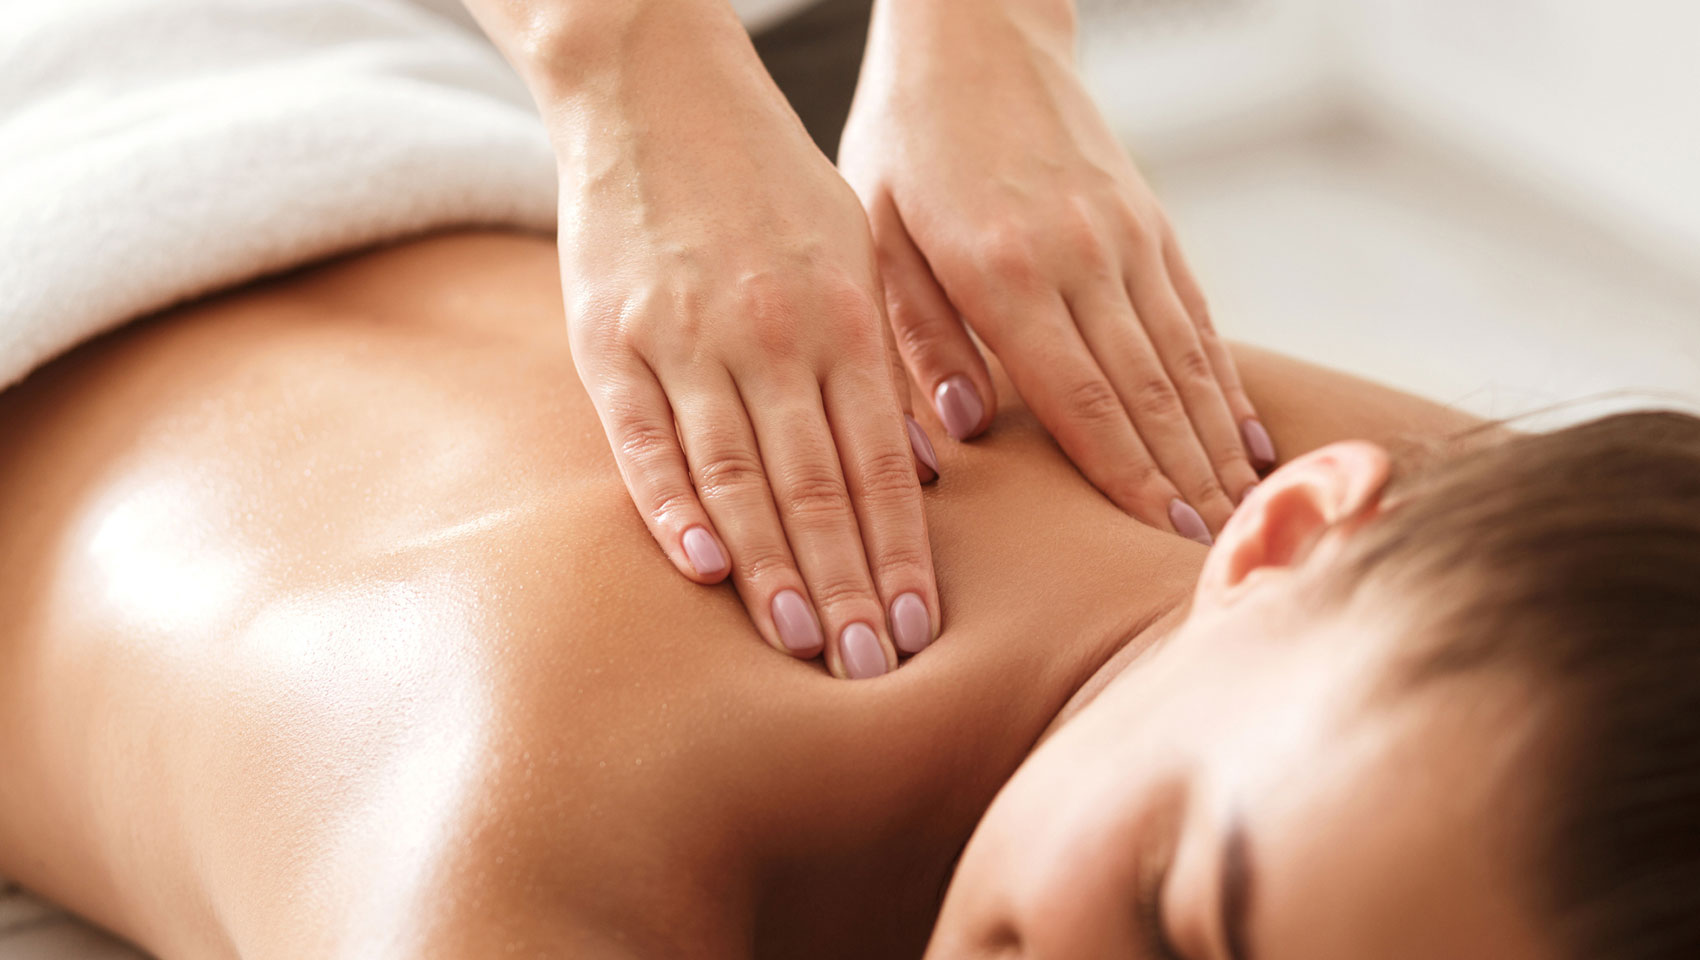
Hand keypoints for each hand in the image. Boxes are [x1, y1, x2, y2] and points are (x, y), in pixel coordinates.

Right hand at [542, 7, 940, 677]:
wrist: (656, 91)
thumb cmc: (771, 184)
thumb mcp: (853, 252)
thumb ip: (884, 359)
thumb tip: (926, 469)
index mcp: (844, 317)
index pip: (881, 462)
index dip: (900, 551)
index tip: (918, 629)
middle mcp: (771, 335)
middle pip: (817, 485)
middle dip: (848, 584)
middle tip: (869, 668)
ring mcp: (685, 337)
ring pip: (736, 473)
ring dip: (770, 567)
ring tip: (799, 642)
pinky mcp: (608, 337)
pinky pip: (642, 438)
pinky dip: (671, 505)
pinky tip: (700, 567)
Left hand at [839, 0, 1275, 542]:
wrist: (979, 34)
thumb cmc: (908, 138)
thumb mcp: (875, 229)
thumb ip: (916, 331)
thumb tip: (959, 428)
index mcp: (1004, 269)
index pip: (1081, 397)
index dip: (1129, 476)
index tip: (1164, 539)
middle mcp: (1082, 256)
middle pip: (1147, 391)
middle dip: (1186, 480)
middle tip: (1217, 556)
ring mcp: (1127, 238)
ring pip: (1184, 359)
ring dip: (1214, 442)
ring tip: (1243, 513)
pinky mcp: (1149, 222)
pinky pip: (1196, 314)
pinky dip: (1223, 380)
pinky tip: (1244, 432)